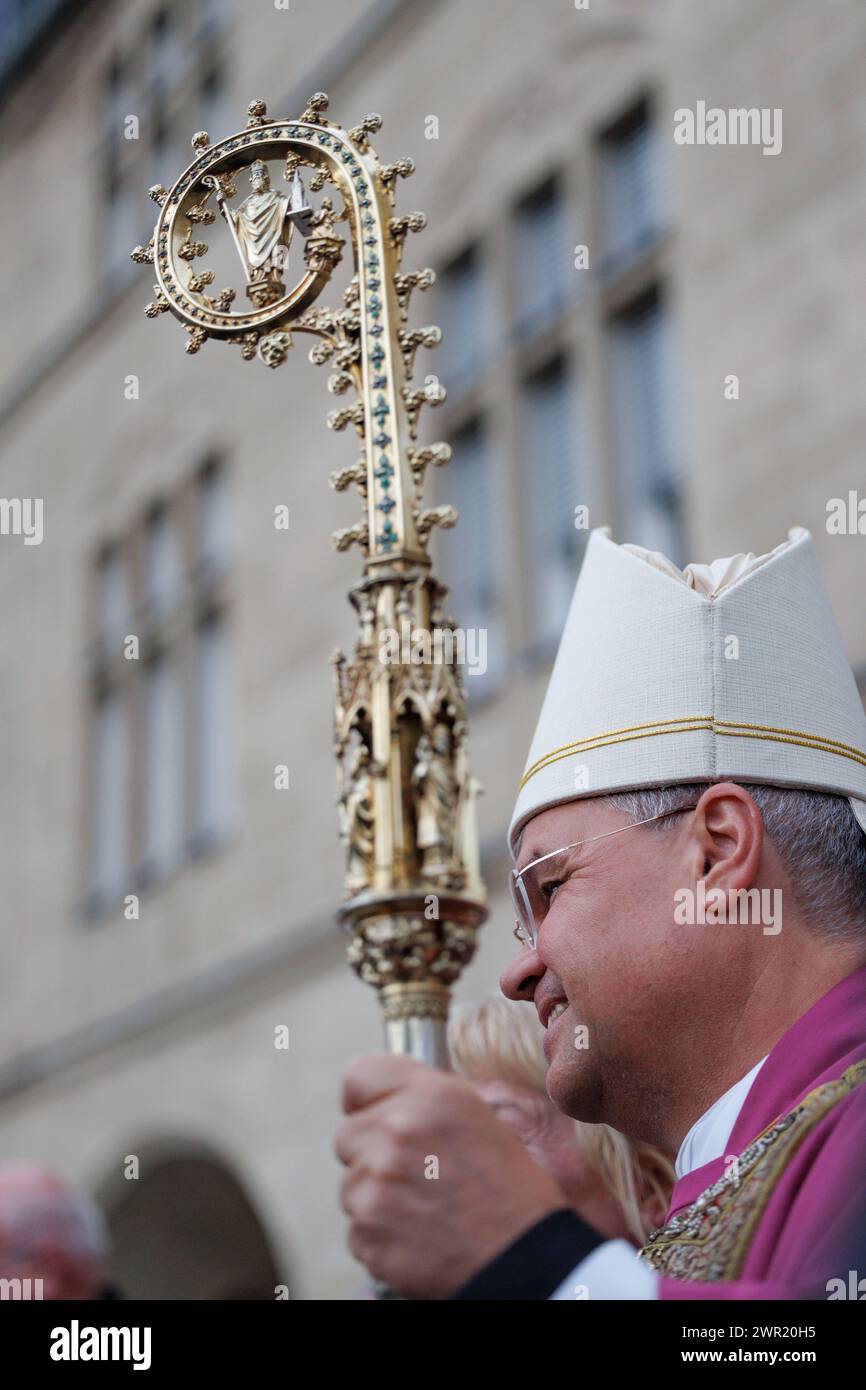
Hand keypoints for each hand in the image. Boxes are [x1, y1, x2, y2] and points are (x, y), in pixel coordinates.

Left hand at [335, 1054, 565, 1298]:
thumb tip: (382, 1105)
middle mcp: (398, 1130)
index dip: (365, 1101)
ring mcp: (377, 1183)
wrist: (524, 1259)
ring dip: (376, 1200)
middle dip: (370, 1155)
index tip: (373, 1117)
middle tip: (414, 1176)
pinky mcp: (368, 1232)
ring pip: (351, 1186)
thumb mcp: (478, 1120)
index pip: (359, 1077)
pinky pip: (356, 1230)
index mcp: (431, 1096)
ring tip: (424, 1212)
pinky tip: (418, 1239)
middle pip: (347, 1136)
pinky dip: (379, 1238)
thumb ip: (424, 1104)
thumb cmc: (511, 1190)